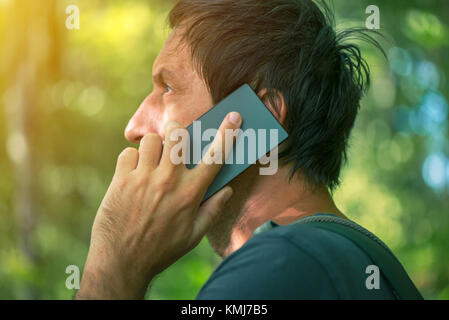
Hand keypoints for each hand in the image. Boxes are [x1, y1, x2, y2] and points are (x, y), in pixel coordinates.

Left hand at [77, 112, 241, 298]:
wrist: (122, 262)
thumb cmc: (162, 249)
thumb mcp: (194, 236)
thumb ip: (213, 210)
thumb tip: (226, 190)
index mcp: (191, 193)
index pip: (215, 156)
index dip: (227, 134)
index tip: (234, 117)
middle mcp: (169, 180)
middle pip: (176, 135)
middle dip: (176, 132)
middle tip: (174, 143)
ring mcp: (143, 178)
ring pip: (151, 140)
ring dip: (153, 148)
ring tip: (151, 163)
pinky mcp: (121, 180)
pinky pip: (128, 153)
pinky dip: (131, 160)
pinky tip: (133, 176)